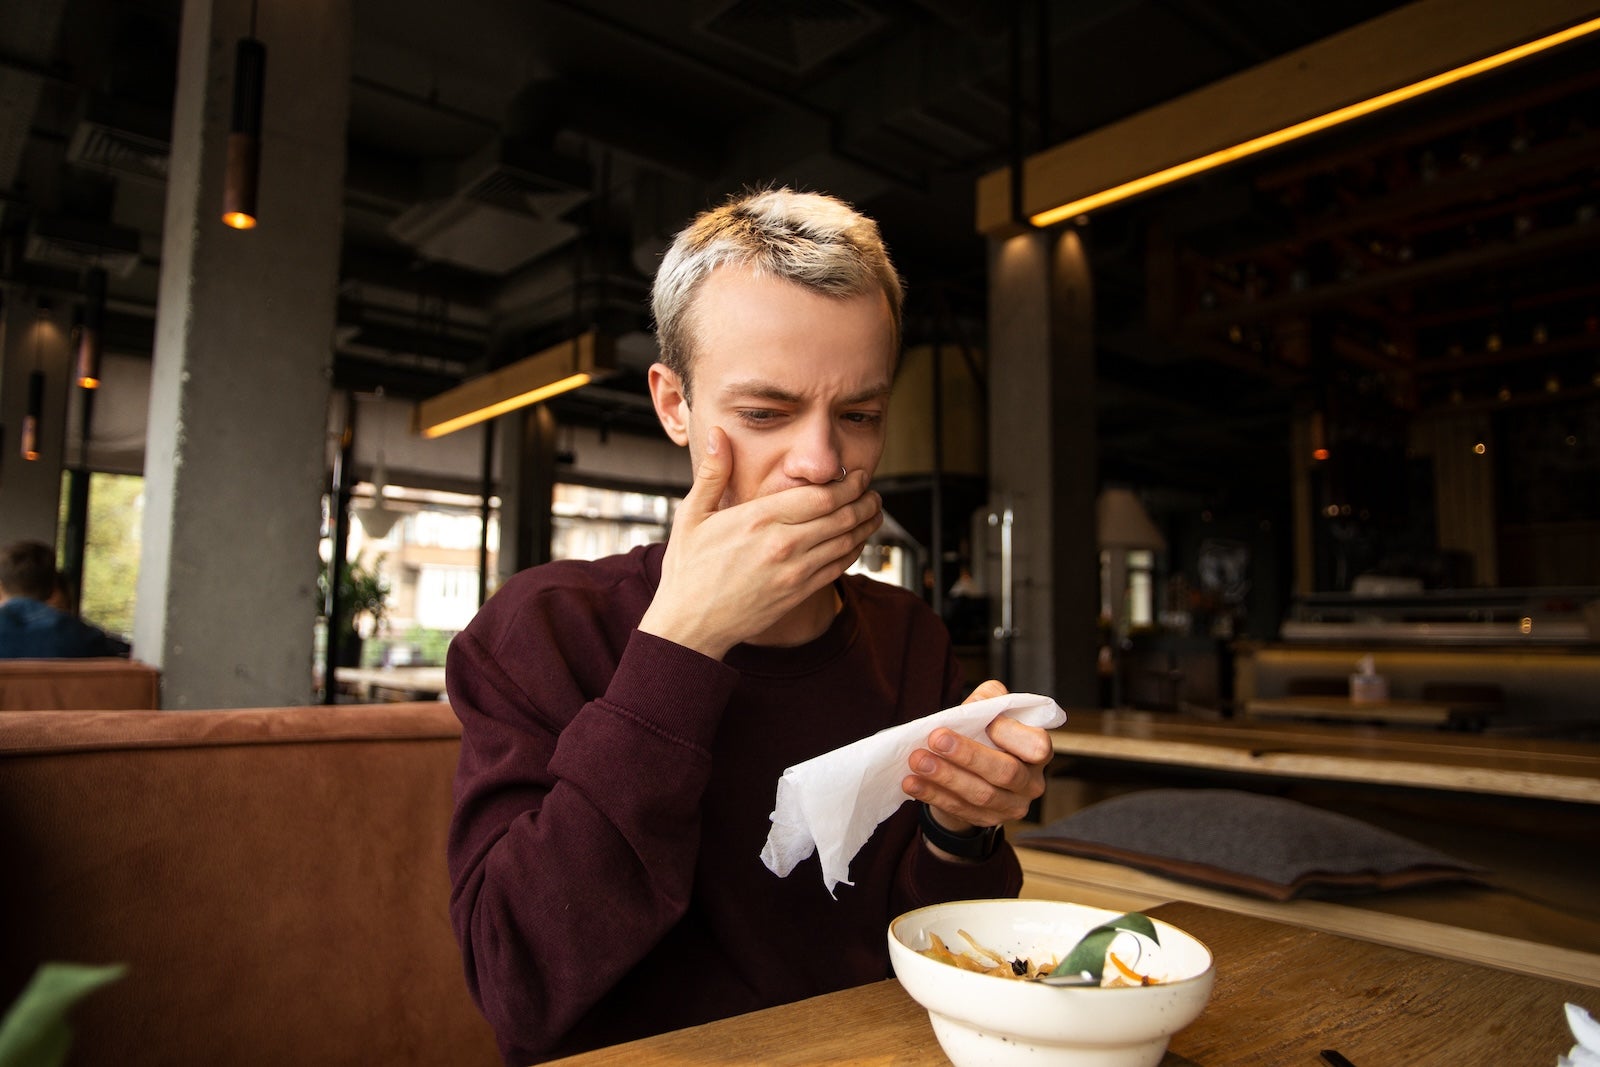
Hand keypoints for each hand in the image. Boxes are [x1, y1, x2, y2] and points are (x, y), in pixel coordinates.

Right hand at [638, 426, 882, 658]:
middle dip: (864, 501)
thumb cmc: (687, 569)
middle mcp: (782, 544)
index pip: (820, 496)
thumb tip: (718, 434)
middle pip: (840, 517)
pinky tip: (857, 540)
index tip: (858, 474)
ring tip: (874, 511)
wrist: (690, 624)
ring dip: (866, 525)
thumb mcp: (692, 516)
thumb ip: (712, 473)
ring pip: (845, 542)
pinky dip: (854, 551)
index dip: (847, 484)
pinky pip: (838, 568)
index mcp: (759, 519)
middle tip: (872, 491)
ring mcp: (794, 572)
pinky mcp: (798, 593)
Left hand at [903, 678, 1051, 832]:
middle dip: (969, 755)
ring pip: (980, 795)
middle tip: (936, 739)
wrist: (973, 773)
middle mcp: (1032, 782)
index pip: (1036, 745)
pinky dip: (932, 794)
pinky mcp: (987, 820)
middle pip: (1006, 772)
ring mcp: (1012, 806)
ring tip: (917, 760)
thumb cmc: (985, 734)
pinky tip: (911, 782)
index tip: (984, 722)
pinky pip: (959, 809)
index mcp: (1039, 751)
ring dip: (945, 776)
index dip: (1011, 734)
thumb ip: (989, 698)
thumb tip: (978, 704)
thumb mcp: (990, 710)